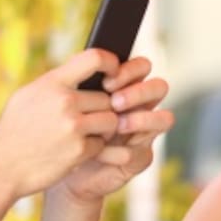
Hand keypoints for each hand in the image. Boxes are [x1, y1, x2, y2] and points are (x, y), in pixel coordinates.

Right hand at [0, 49, 121, 197]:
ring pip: (111, 120)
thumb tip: (81, 69)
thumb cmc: (12, 131)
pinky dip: (92, 149)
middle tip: (86, 119)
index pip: (95, 58)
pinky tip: (74, 150)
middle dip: (101, 109)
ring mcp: (73, 126)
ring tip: (84, 134)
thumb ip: (54, 83)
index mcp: (52, 83)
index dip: (112, 63)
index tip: (114, 73)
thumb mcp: (26, 96)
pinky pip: (101, 144)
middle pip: (107, 97)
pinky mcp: (79, 151)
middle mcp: (65, 101)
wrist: (0, 169)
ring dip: (102, 129)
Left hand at [54, 55, 173, 203]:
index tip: (107, 81)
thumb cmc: (62, 126)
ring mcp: (143, 133)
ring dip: (141, 119)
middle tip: (115, 102)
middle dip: (139, 92)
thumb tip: (89, 58)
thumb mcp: (67, 98)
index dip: (130, 70)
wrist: (56, 162)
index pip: (141, 67)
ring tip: (117, 125)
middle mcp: (140, 107)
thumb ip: (81, 77)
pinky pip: (139, 152)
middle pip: (159, 87)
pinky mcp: (139, 158)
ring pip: (164, 118)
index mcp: (126, 87)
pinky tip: (98, 153)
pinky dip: (117, 153)